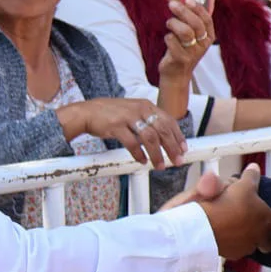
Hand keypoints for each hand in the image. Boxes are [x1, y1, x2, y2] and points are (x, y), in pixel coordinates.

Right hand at [58, 98, 185, 168]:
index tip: (184, 149)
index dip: (178, 136)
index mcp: (146, 106)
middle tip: (178, 161)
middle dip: (172, 148)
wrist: (86, 112)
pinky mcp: (116, 126)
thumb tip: (165, 137)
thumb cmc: (111, 114)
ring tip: (160, 165)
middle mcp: (140, 109)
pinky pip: (132, 143)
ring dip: (157, 154)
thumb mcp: (133, 111)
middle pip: (163, 130)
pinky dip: (139, 154)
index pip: (169, 121)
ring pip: (150, 138)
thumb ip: (148, 120)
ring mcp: (128, 117)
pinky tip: (142, 161)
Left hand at [158, 0, 214, 79]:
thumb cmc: (185, 50)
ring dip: (174, 24)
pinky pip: (172, 41)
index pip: (207, 19)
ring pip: (185, 32)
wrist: (177, 74)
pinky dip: (167, 37)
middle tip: (172, 4)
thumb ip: (202, 17)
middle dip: (183, 12)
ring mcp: (193, 53)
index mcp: (208, 37)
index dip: (198, 8)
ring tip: (169, 23)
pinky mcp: (181, 59)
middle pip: (196, 24)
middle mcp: (203, 45)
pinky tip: (168, 39)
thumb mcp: (196, 35)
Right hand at [188, 165, 270, 258]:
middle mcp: (259, 237)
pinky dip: (231, 243)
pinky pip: (234, 249)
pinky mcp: (230, 254)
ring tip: (235, 229)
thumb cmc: (225, 204)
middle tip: (263, 234)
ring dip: (247, 239)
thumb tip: (254, 168)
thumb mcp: (240, 185)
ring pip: (250, 246)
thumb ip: (250, 177)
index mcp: (267, 220)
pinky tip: (222, 234)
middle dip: (268, 240)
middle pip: (269, 243)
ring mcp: (245, 247)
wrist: (200, 227)